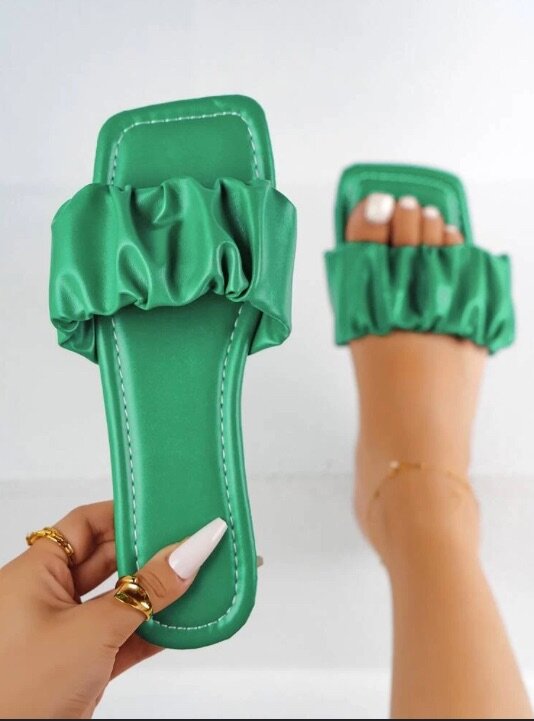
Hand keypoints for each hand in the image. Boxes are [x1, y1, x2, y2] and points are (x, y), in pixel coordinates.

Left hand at [0, 502, 226, 718]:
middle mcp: (47, 597)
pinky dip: (151, 629)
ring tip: (193, 577)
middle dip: (148, 553)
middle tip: (189, 543)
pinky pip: (124, 635)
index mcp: (34, 574)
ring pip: (119, 599)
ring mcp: (65, 632)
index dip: (123, 513)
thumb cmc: (20, 692)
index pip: (84, 524)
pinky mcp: (81, 664)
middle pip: (107, 559)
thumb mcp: (94, 630)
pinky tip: (181, 622)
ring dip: (155, 594)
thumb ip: (147, 591)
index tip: (163, 508)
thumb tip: (188, 552)